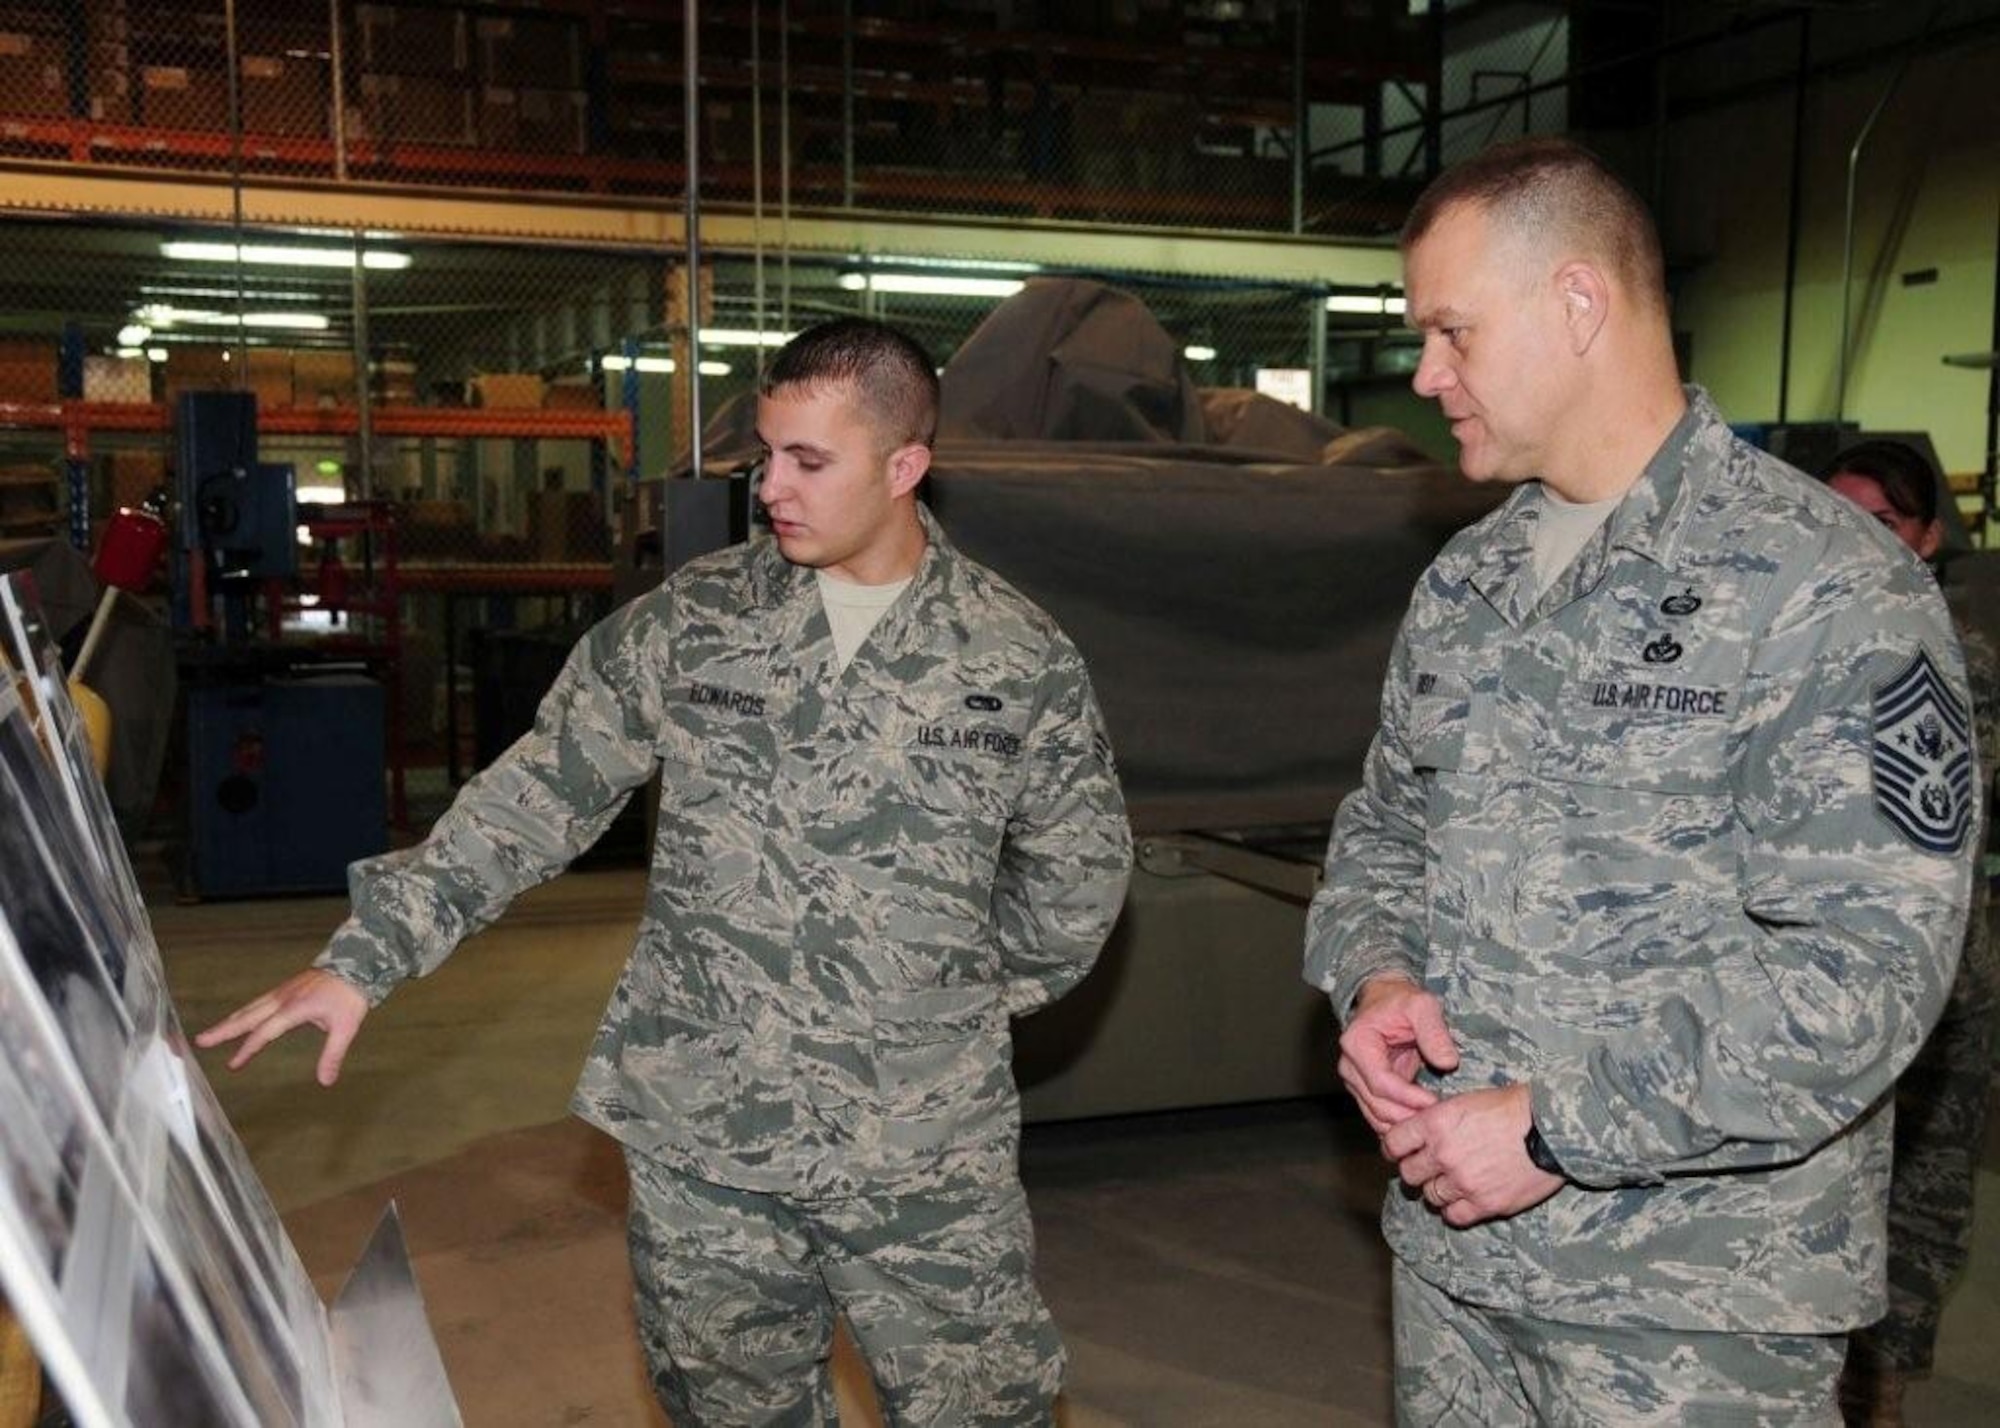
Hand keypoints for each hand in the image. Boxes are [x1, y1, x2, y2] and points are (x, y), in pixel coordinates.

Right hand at [194, 969, 369, 1086]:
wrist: (356, 963)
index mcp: (294, 1009)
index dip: (248, 1049)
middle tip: (200, 1041)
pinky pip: (258, 1002)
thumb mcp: (346, 1028)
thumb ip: (332, 1055)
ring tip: (210, 1033)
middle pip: (247, 1017)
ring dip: (229, 1021)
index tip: (233, 1064)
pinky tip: (239, 1018)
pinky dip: (243, 1012)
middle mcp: (282, 1000)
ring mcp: (282, 992)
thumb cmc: (350, 996)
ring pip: (250, 1008)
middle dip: (223, 1030)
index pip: (265, 1032)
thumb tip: (326, 1081)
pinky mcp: (285, 989)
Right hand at [1338, 975, 1458, 1135]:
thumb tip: (1447, 1062)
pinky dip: (1399, 1123)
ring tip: (1432, 1125)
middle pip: (1377, 1105)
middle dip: (1408, 1117)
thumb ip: (1434, 1032)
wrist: (1385, 999)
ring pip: (1376, 1116)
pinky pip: (1380, 1115)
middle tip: (1438, 1121)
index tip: (1434, 1104)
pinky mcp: (1365, 1089)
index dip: (1408, 1098)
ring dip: (1403, 1125)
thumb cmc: (1400, 1000)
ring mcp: (1355, 1080)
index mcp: (1358, 1044)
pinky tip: (1420, 1124)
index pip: (1381, 1083)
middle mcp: (1350, 1066)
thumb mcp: (1422, 1005)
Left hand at [1382, 1083, 1562, 1228]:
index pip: (1394, 1143)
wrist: (1552, 1130)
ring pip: (1431, 1196)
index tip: (1399, 1152)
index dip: (1394, 1149)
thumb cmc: (1513, 1107)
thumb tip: (1417, 1130)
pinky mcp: (1485, 1204)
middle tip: (1425, 1169)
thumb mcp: (1467, 1101)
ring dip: (1437, 1190)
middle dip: (1415, 1171)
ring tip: (1451, 1183)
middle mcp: (1443, 1154)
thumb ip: (1438, 1119)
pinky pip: (1454, 1216)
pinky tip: (1464, 1200)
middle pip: (1409, 1173)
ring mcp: (1463, 1182)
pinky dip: (1455, 1210)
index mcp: (1436, 1123)